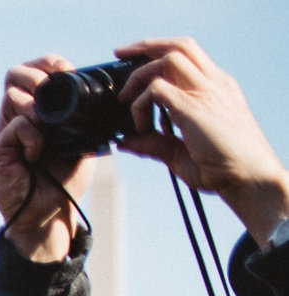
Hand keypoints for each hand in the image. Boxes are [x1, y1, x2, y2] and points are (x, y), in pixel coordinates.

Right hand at [0, 55, 93, 260]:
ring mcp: (2, 137)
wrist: (49, 217)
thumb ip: (82, 116)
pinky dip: (33, 135)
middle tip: (54, 88)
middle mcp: (13, 120)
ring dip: (37, 104)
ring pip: (12, 96)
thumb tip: (95, 92)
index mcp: (33, 112)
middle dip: (38, 75)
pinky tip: (39, 152)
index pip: (32, 72)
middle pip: (14, 75)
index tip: (67, 71)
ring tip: (51, 124)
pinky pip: (16, 127)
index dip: (48, 64)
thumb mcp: (82, 140)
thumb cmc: (65, 181)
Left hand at [113, 39, 288, 238]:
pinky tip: (141, 127)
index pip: (188, 55)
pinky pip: (158, 88)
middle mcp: (213, 84)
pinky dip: (140, 104)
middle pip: (180, 45)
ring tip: (127, 101)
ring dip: (140, 75)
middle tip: (121, 53)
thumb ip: (153, 143)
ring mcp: (206, 92)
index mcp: (216, 88)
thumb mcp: (180, 152)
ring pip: (169, 58)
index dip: (159, 52)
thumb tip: (124, 141)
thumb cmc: (222, 167)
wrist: (249, 177)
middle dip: (146, 46)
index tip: (134, 61)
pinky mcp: (195, 107)